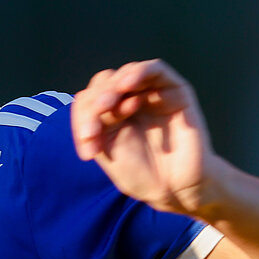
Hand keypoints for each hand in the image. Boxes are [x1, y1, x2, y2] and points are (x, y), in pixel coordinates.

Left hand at [71, 59, 216, 216]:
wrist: (176, 189)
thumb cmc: (143, 174)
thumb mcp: (107, 151)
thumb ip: (95, 125)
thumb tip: (88, 102)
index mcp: (112, 114)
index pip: (89, 99)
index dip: (82, 117)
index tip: (87, 149)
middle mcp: (132, 100)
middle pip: (105, 83)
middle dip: (94, 103)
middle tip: (93, 130)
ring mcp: (153, 94)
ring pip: (127, 73)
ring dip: (111, 87)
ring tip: (104, 107)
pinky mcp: (175, 91)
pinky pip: (156, 69)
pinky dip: (138, 72)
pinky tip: (125, 86)